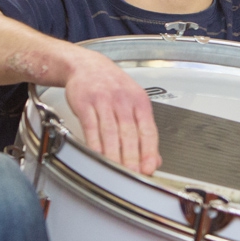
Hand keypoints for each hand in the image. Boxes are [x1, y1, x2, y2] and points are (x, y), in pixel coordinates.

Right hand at [62, 48, 160, 174]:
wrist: (87, 65)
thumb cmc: (111, 86)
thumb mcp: (133, 103)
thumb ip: (143, 131)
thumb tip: (154, 158)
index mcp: (139, 102)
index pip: (148, 130)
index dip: (149, 151)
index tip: (149, 168)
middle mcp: (123, 100)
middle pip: (129, 133)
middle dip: (131, 157)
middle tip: (132, 175)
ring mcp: (103, 100)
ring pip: (110, 132)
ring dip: (113, 154)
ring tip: (115, 170)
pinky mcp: (85, 102)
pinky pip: (90, 126)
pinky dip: (94, 143)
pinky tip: (96, 155)